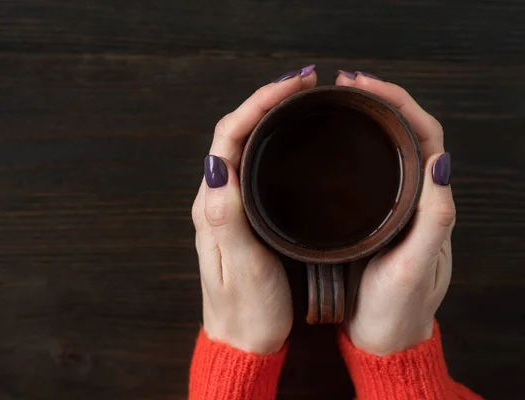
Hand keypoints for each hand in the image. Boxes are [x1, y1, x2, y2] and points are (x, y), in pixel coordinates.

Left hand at [191, 67, 316, 353]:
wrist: (244, 341)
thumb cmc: (246, 310)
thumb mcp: (240, 266)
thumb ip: (227, 216)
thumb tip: (216, 163)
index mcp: (214, 205)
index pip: (229, 136)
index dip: (259, 103)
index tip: (293, 86)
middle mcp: (217, 200)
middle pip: (236, 133)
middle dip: (267, 100)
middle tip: (303, 83)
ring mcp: (231, 207)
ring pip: (245, 146)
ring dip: (270, 116)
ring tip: (301, 99)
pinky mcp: (245, 217)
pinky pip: (255, 166)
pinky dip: (274, 142)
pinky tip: (294, 140)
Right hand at [336, 71, 454, 355]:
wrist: (384, 337)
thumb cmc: (397, 307)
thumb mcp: (414, 267)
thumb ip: (432, 218)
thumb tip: (440, 160)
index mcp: (431, 203)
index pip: (425, 134)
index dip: (398, 103)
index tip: (363, 86)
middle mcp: (418, 197)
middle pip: (409, 132)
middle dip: (381, 100)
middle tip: (346, 83)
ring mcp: (397, 204)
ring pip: (391, 147)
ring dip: (370, 118)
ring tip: (340, 102)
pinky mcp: (378, 214)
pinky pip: (375, 168)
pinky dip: (358, 145)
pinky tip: (335, 143)